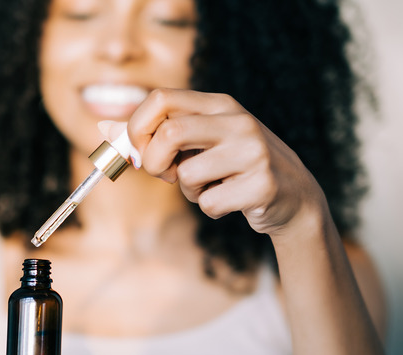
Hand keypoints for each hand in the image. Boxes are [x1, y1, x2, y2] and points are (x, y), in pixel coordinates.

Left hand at [122, 88, 328, 237]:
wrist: (294, 196)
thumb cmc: (234, 168)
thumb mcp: (202, 143)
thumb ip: (161, 136)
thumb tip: (108, 134)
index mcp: (219, 104)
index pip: (160, 98)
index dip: (137, 127)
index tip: (139, 151)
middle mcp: (238, 121)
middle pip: (169, 132)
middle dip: (154, 162)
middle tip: (166, 175)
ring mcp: (254, 151)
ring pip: (188, 175)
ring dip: (189, 191)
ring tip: (211, 186)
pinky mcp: (263, 184)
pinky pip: (209, 203)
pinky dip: (210, 208)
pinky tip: (232, 201)